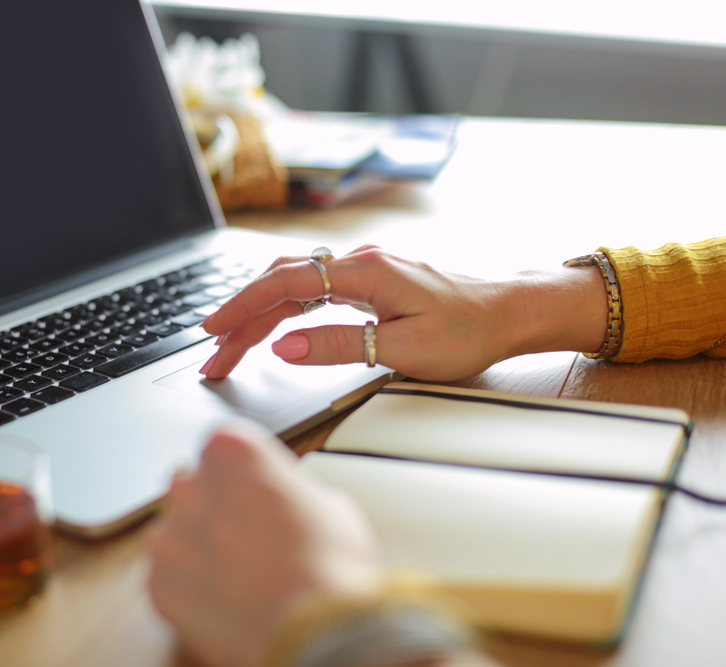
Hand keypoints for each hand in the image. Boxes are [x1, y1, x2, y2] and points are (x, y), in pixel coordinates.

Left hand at [147, 421, 382, 666]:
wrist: (315, 634)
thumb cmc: (329, 567)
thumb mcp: (329, 504)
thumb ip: (289, 490)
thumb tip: (289, 501)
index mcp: (234, 451)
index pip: (222, 443)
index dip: (242, 470)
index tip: (256, 487)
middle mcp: (192, 486)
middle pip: (194, 484)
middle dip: (215, 505)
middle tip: (251, 534)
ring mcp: (170, 536)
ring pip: (176, 531)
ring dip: (199, 546)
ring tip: (241, 573)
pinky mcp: (157, 584)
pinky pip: (167, 576)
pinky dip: (188, 586)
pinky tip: (225, 599)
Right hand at [200, 246, 607, 380]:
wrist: (512, 311)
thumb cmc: (470, 330)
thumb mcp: (405, 350)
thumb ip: (339, 345)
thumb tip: (283, 345)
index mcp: (365, 272)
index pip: (284, 283)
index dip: (243, 307)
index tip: (212, 332)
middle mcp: (360, 262)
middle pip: (282, 283)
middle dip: (242, 317)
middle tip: (214, 355)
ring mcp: (366, 270)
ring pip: (296, 284)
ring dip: (261, 314)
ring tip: (232, 345)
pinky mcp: (373, 282)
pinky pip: (316, 289)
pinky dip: (286, 308)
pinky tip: (274, 325)